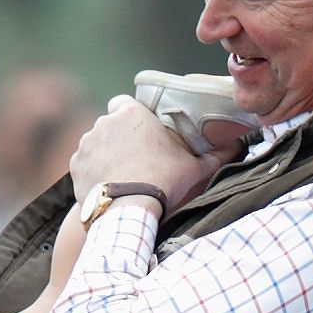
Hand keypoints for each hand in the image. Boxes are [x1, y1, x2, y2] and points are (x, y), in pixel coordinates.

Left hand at [66, 96, 223, 212]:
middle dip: (116, 136)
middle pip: (108, 124)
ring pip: (93, 143)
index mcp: (131, 113)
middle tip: (131, 156)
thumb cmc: (163, 181)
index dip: (128, 114)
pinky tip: (104, 184)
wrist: (128, 210)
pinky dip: (90, 171)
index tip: (137, 130)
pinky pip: (81, 164)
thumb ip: (215, 156)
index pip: (123, 102)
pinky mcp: (74, 166)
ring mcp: (86, 144)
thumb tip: (238, 147)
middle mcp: (104, 123)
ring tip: (118, 173)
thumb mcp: (194, 168)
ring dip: (102, 153)